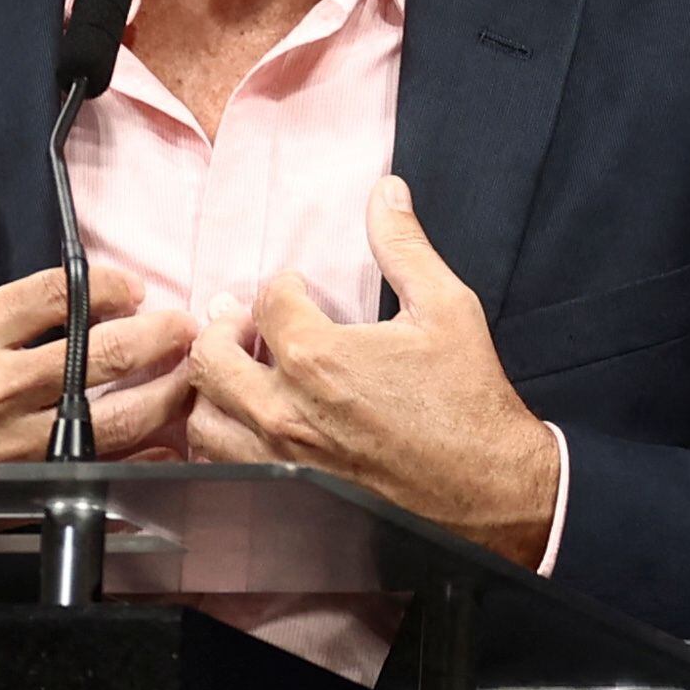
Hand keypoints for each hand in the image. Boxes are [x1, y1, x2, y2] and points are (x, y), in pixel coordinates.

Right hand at [0, 181, 200, 464]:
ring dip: (157, 398)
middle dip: (154, 337)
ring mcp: (5, 444)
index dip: (109, 286)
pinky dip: (128, 459)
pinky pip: (84, 470)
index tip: (133, 283)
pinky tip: (158, 448)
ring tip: (188, 378)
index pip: (57, 298)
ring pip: (104, 419)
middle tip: (186, 325)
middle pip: (97, 356)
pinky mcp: (8, 486)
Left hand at [185, 177, 561, 566]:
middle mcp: (283, 410)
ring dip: (215, 386)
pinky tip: (249, 421)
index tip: (298, 290)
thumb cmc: (467, 399)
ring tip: (242, 372)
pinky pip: (218, 465)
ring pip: (202, 415)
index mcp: (319, 356)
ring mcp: (276, 461)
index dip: (282, 286)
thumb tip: (385, 191)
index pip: (267, 300)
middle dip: (226, 328)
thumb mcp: (447, 308)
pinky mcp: (281, 498)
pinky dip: (221, 437)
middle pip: (210, 355)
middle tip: (250, 323)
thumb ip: (404, 246)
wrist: (487, 489)